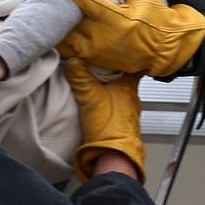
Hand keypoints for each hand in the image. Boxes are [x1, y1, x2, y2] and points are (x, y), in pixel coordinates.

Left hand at [55, 0, 204, 76]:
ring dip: (55, 23)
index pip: (89, 2)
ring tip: (46, 8)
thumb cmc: (156, 19)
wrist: (166, 50)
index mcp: (118, 19)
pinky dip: (59, 36)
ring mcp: (96, 50)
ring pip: (65, 36)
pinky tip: (54, 25)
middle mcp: (104, 37)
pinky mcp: (92, 58)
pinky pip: (68, 48)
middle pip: (71, 20)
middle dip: (57, 6)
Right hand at [65, 58, 144, 182]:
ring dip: (110, 87)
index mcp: (130, 87)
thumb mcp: (89, 95)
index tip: (115, 51)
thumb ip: (79, 76)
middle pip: (125, 79)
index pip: (132, 65)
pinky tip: (98, 100)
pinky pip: (115, 105)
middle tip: (100, 63)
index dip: (124, 56)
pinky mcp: (121, 123)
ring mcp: (128, 112)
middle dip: (114, 71)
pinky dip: (108, 100)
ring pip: (120, 93)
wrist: (113, 153)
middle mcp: (132, 98)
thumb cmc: (108, 125)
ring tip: (96, 80)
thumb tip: (72, 60)